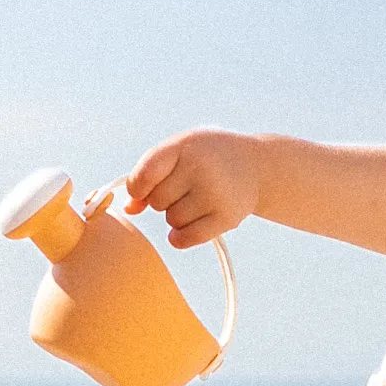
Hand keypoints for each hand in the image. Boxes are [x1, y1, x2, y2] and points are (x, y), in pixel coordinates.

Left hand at [124, 129, 259, 248]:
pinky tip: (190, 225)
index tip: (145, 189)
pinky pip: (186, 239)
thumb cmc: (207, 158)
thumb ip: (150, 173)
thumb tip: (129, 209)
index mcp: (184, 146)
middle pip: (157, 202)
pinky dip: (181, 237)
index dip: (138, 189)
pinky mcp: (227, 218)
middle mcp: (201, 168)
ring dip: (177, 216)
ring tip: (196, 201)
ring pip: (172, 221)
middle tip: (183, 189)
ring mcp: (216, 194)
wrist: (256, 166)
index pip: (144, 176)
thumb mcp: (179, 152)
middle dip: (163, 200)